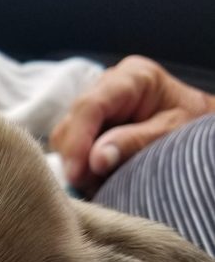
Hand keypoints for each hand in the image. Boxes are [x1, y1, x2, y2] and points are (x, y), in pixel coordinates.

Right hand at [51, 55, 214, 192]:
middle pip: (72, 120)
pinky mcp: (91, 122)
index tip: (76, 174)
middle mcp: (108, 84)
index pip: (91, 106)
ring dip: (76, 162)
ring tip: (96, 183)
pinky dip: (79, 164)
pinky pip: (72, 144)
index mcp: (132, 76)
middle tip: (89, 185)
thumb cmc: (191, 126)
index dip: (78, 141)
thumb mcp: (170, 134)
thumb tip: (95, 159)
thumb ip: (133, 143)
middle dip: (75, 156)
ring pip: (65, 134)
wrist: (197, 127)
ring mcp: (97, 103)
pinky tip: (95, 177)